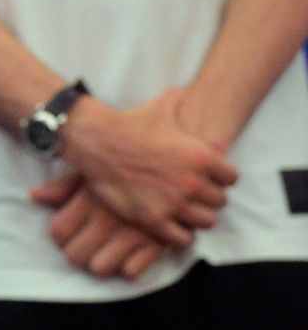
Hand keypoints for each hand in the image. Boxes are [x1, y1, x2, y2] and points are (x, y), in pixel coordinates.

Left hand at [30, 172, 165, 278]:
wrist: (179, 159)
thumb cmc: (132, 162)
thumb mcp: (96, 168)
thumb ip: (64, 186)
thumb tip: (35, 196)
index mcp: (89, 199)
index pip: (58, 231)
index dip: (59, 236)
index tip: (64, 234)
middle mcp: (106, 219)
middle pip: (74, 256)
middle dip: (75, 254)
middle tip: (81, 247)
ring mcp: (131, 234)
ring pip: (99, 269)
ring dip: (99, 263)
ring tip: (103, 253)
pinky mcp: (157, 244)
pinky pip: (131, 272)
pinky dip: (127, 266)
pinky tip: (128, 253)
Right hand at [56, 89, 236, 246]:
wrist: (97, 140)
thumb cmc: (130, 123)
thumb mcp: (162, 107)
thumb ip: (182, 101)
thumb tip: (189, 90)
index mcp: (202, 157)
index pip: (232, 179)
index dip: (220, 178)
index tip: (208, 177)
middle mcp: (193, 183)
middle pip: (220, 202)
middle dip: (208, 198)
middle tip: (192, 194)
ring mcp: (174, 204)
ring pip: (206, 222)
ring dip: (196, 216)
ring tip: (183, 210)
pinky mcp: (154, 220)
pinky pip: (183, 239)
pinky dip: (179, 234)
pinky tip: (170, 224)